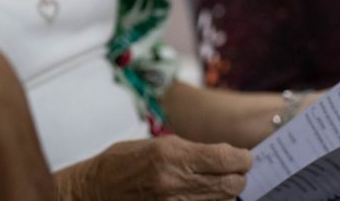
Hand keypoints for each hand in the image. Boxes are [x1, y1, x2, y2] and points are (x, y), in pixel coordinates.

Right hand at [55, 135, 250, 200]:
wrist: (94, 190)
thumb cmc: (119, 163)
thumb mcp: (155, 145)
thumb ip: (188, 150)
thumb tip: (219, 155)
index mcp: (171, 156)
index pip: (225, 159)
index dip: (243, 158)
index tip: (244, 156)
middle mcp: (176, 182)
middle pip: (232, 183)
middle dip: (239, 175)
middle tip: (238, 169)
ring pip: (224, 200)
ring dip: (228, 191)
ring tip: (222, 182)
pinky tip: (207, 195)